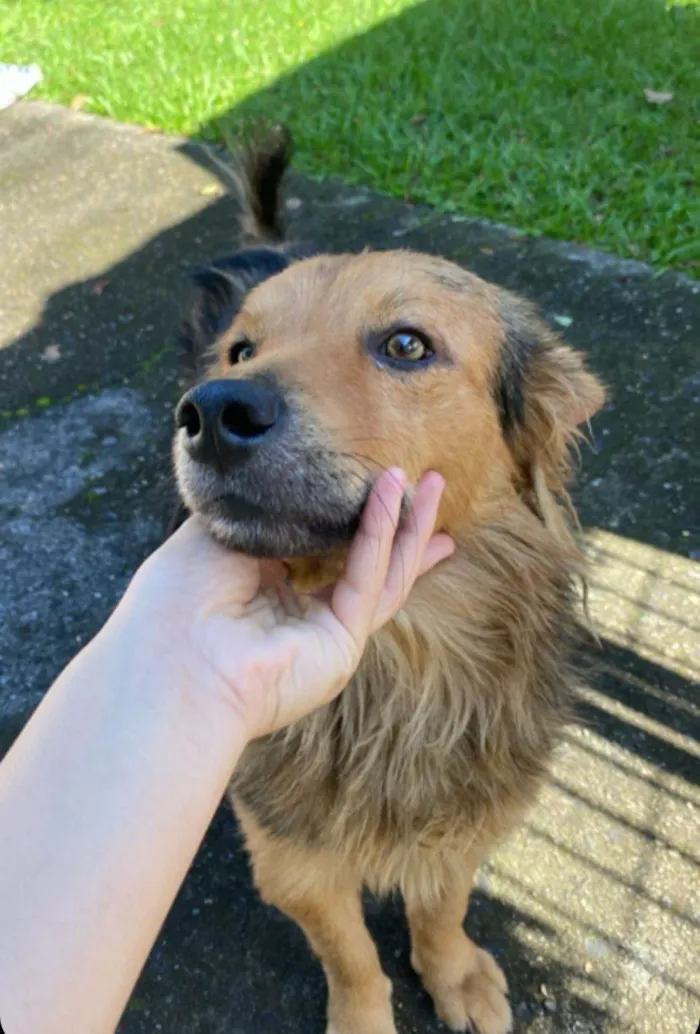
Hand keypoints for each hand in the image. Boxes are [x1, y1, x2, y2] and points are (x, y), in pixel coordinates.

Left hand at [114, 469, 452, 739]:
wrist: (169, 660)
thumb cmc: (175, 598)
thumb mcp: (215, 531)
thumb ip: (260, 507)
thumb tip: (285, 476)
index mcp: (267, 592)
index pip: (325, 551)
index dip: (356, 521)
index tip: (378, 483)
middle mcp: (300, 617)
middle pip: (368, 564)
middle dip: (403, 525)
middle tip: (432, 484)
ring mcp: (324, 635)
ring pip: (383, 576)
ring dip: (409, 528)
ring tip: (433, 484)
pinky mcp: (340, 647)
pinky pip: (367, 580)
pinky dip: (380, 534)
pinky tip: (390, 494)